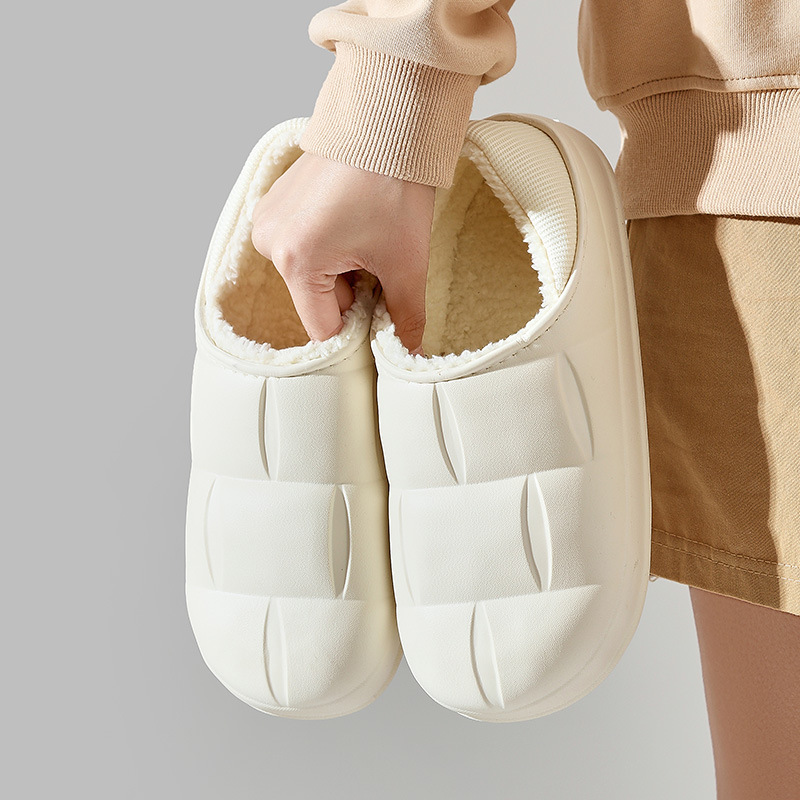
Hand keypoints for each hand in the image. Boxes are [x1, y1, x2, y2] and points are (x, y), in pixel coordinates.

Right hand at [251, 151, 435, 354]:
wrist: (386, 121)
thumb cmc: (393, 185)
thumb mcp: (406, 262)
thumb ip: (406, 316)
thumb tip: (411, 352)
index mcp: (296, 262)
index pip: (322, 328)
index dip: (355, 329)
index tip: (379, 315)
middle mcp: (271, 242)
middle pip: (315, 299)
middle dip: (350, 292)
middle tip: (380, 263)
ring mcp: (268, 219)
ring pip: (309, 273)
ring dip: (339, 269)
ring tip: (365, 236)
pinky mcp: (273, 203)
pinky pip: (301, 245)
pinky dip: (327, 245)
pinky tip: (350, 223)